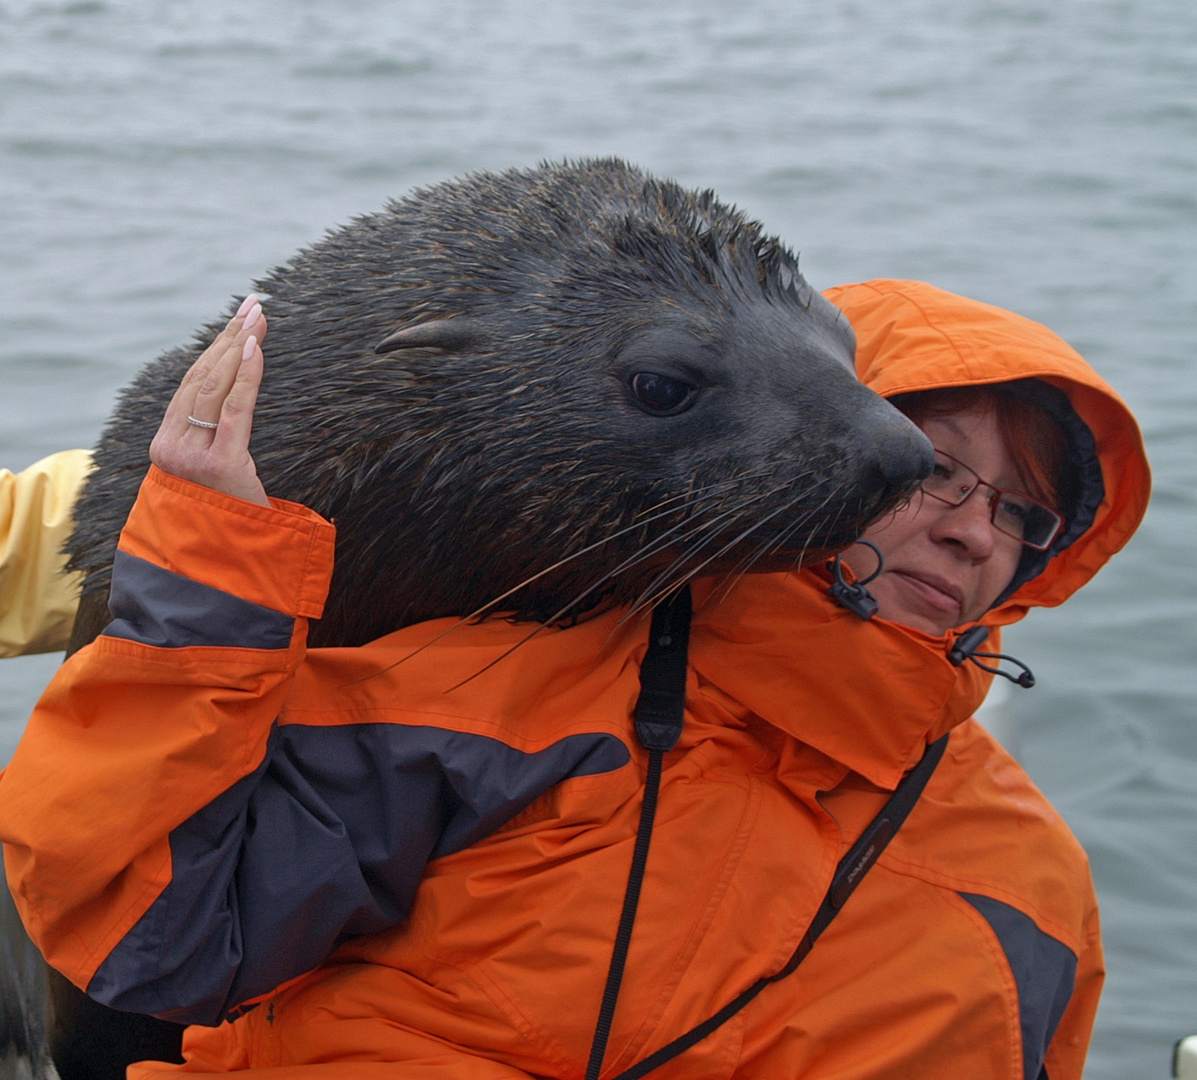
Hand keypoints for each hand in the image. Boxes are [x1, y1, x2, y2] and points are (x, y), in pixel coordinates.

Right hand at [150, 295, 269, 505]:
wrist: (221, 568)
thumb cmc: (223, 522)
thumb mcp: (210, 478)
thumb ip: (211, 443)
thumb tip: (230, 404)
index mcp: (164, 445)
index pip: (190, 385)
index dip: (214, 349)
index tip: (237, 321)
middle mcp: (172, 447)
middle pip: (202, 378)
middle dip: (229, 338)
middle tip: (254, 307)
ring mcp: (192, 456)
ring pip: (214, 388)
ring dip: (239, 347)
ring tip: (258, 319)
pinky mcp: (220, 465)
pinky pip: (234, 411)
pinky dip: (245, 377)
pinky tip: (255, 350)